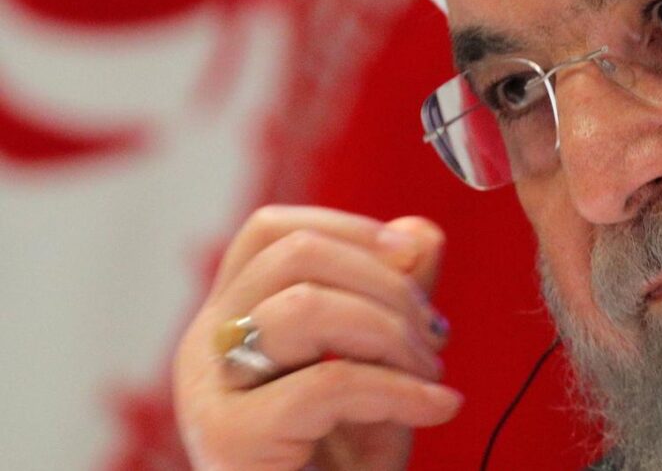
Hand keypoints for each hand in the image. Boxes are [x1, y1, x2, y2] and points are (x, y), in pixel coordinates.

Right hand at [174, 206, 462, 470]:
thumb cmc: (345, 457)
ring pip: (306, 307)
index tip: (412, 259)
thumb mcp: (381, 363)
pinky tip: (439, 407)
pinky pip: (329, 384)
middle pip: (294, 254)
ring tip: (431, 374)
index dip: (350, 228)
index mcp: (233, 315)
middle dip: (386, 284)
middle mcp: (206, 343)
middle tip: (434, 333)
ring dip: (392, 333)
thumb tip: (422, 232)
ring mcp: (210, 391)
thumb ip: (395, 296)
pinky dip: (400, 390)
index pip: (272, 230)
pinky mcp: (232, 440)